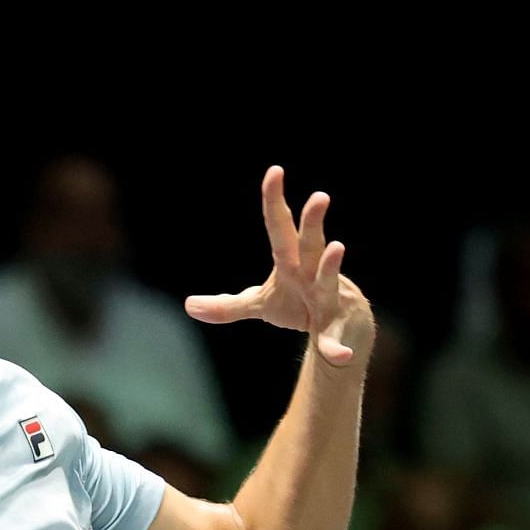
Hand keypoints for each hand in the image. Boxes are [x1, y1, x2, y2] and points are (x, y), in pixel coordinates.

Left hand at [185, 166, 374, 367]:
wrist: (339, 331)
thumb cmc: (298, 305)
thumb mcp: (259, 304)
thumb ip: (227, 305)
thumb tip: (188, 305)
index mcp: (291, 262)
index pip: (281, 228)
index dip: (275, 202)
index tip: (274, 171)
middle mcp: (312, 272)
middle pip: (311, 243)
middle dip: (313, 222)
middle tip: (319, 196)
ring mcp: (328, 297)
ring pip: (330, 279)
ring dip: (332, 265)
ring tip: (337, 247)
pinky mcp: (337, 327)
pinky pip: (335, 339)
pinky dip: (336, 347)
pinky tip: (341, 357)